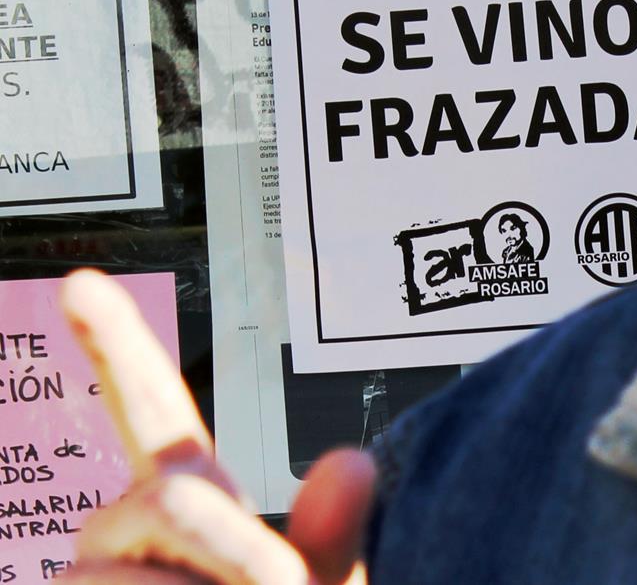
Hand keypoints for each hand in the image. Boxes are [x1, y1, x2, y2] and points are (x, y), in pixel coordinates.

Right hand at [58, 269, 376, 583]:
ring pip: (110, 575)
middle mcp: (133, 526)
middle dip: (228, 552)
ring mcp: (99, 572)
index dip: (116, 342)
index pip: (152, 408)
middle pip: (155, 505)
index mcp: (197, 494)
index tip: (81, 283)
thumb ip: (337, 531)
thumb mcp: (327, 584)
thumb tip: (355, 462)